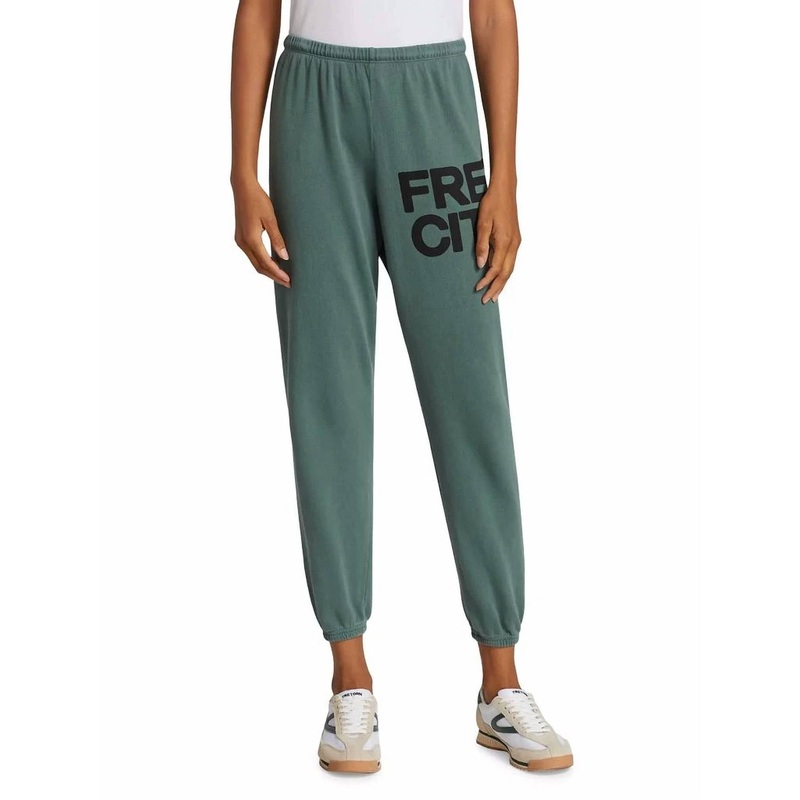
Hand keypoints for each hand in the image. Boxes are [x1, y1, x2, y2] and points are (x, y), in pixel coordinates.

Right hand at [232, 178, 290, 286]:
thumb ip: (277, 239)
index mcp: (250, 239)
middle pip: (259, 267)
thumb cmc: (258, 201)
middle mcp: (243, 243)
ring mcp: (240, 241)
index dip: (277, 273)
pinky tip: (272, 264)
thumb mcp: (270, 219)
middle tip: (288, 283)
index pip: (265, 263)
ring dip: (268, 271)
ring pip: (255, 263)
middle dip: (274, 276)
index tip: (288, 280)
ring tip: (282, 276)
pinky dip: (262, 263)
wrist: (243, 189)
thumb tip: (284, 256)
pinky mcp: (241, 238)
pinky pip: (252, 256)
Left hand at [474, 184, 521, 302]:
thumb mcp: (482, 223)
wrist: (505, 189)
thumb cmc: (492, 203)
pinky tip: (499, 276)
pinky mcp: (515, 239)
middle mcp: (513, 244)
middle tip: (488, 300)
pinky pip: (511, 261)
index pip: (495, 268)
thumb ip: (481, 245)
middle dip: (497, 288)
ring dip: (502, 282)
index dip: (487, 281)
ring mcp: (516, 242)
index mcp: (505, 241)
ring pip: (510, 268)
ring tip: (495, 294)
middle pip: (506, 273)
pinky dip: (505, 272)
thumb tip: (480, 264)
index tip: (477, 289)